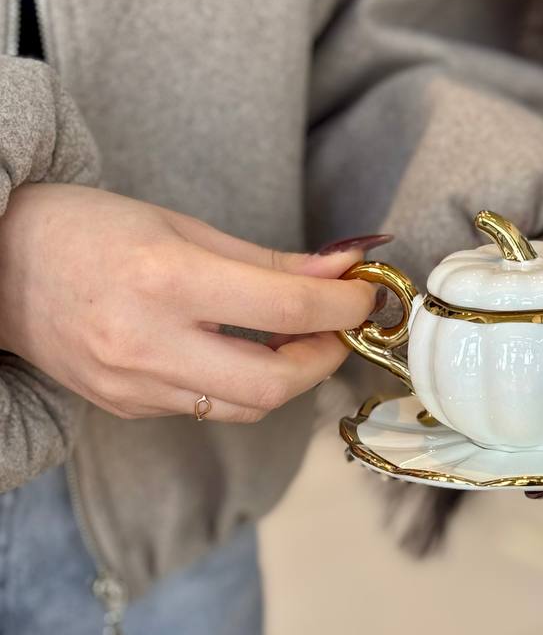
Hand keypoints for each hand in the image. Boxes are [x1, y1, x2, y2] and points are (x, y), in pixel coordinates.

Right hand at [0, 183, 378, 422]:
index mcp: (164, 280)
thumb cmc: (85, 229)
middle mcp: (147, 342)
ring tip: (291, 339)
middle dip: (323, 360)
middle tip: (336, 332)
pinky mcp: (126, 408)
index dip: (343, 307)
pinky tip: (235, 351)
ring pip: (244, 407)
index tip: (364, 296)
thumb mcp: (180, 226)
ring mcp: (133, 385)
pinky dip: (237, 383)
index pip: (285, 310)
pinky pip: (205, 407)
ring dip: (285, 377)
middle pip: (273, 385)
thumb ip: (266, 262)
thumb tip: (339, 275)